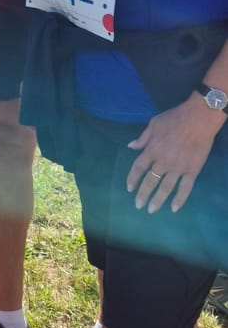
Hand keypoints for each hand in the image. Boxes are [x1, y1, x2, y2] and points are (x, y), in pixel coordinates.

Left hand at [126, 95, 222, 212]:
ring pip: (165, 188)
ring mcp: (178, 167)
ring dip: (157, 200)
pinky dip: (180, 200)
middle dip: (143, 195)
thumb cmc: (175, 118)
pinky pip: (185, 188)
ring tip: (151, 210)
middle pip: (150, 181)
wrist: (199, 118)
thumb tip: (131, 146)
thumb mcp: (154, 123)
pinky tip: (174, 208)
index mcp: (152, 149)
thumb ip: (142, 138)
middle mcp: (163, 161)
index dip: (133, 179)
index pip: (138, 168)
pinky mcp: (192, 170)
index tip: (129, 188)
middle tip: (138, 205)